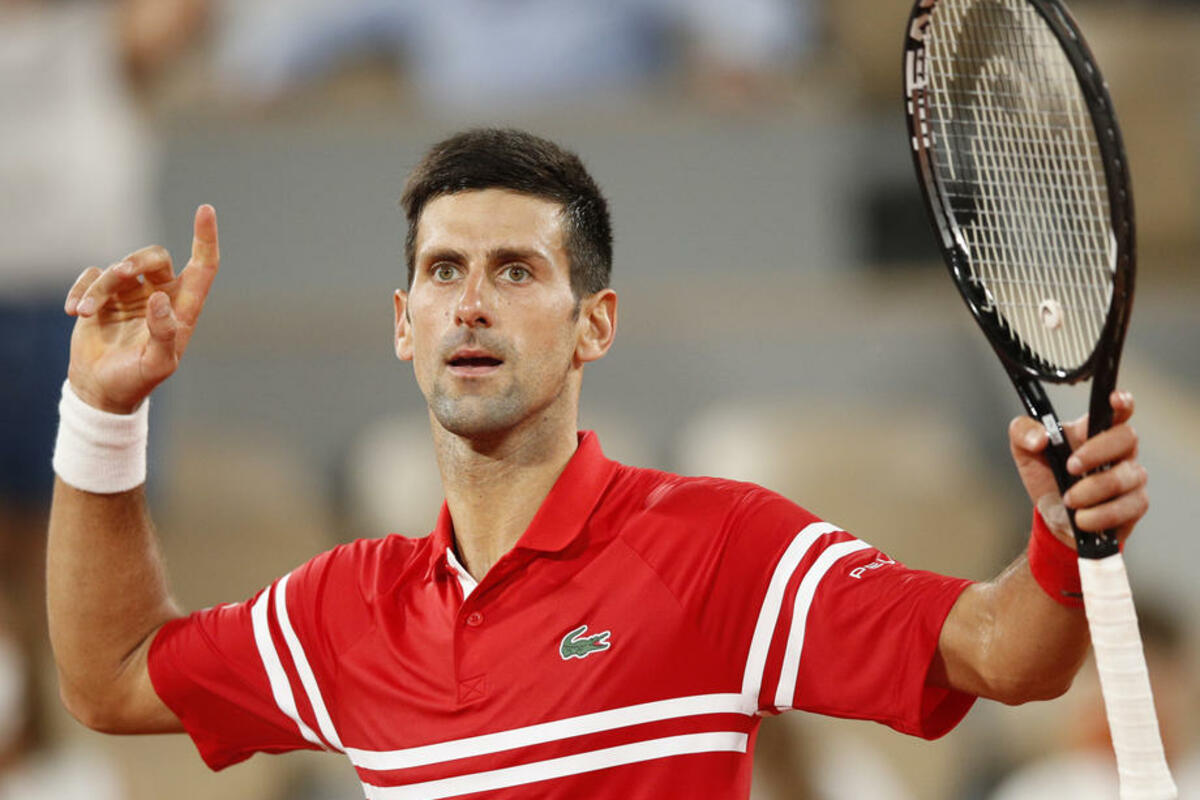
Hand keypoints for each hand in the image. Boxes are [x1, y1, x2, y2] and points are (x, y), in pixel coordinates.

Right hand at [64, 205, 219, 413]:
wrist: (101, 389)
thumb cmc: (137, 379)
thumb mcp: (157, 363)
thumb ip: (164, 333)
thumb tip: (159, 299)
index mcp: (183, 308)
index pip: (203, 267)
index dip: (205, 238)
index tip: (205, 209)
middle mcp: (160, 295)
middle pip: (156, 257)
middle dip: (138, 260)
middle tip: (122, 274)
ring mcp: (131, 293)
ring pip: (119, 268)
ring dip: (101, 287)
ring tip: (83, 312)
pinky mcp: (103, 295)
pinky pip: (92, 276)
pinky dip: (83, 290)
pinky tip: (74, 310)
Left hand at [1009, 391, 1147, 543]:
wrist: (1052, 517)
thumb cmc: (1047, 477)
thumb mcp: (1024, 452)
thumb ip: (1023, 433)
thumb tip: (1039, 437)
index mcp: (1095, 431)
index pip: (1118, 410)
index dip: (1122, 402)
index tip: (1114, 400)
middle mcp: (1119, 450)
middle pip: (1126, 438)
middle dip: (1096, 453)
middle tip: (1070, 468)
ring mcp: (1131, 476)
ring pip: (1125, 477)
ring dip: (1092, 490)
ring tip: (1069, 500)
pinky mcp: (1135, 504)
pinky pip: (1127, 507)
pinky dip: (1099, 515)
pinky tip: (1082, 518)